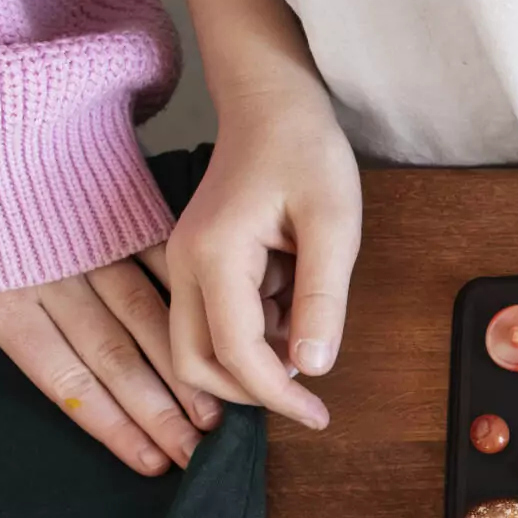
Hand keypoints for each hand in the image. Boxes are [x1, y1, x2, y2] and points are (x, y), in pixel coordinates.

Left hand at [0, 248, 220, 474]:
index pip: (64, 378)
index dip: (110, 424)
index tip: (149, 463)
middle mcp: (53, 282)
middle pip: (114, 359)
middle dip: (161, 413)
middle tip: (200, 456)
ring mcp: (92, 247)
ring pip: (148, 319)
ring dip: (185, 369)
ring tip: (218, 413)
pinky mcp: (118, 211)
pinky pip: (162, 263)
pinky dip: (193, 297)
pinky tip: (224, 331)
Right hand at [163, 81, 360, 427]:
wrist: (271, 101)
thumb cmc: (305, 151)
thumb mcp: (333, 224)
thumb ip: (323, 298)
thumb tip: (313, 366)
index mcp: (214, 257)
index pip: (234, 355)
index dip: (277, 395)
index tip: (319, 415)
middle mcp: (184, 266)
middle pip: (195, 365)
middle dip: (250, 393)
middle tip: (308, 399)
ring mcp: (186, 264)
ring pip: (200, 347)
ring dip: (252, 363)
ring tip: (307, 331)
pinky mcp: (199, 263)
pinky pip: (216, 320)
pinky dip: (255, 334)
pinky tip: (293, 304)